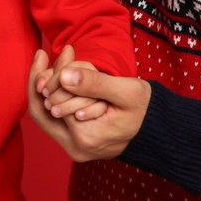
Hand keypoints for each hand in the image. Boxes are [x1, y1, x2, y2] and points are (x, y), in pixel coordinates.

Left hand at [26, 47, 149, 162]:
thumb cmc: (146, 109)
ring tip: (57, 63)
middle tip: (44, 54)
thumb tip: (64, 76)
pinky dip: (57, 96)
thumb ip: (94, 83)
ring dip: (49, 87)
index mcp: (85, 137)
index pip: (52, 100)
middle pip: (41, 110)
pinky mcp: (77, 143)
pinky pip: (57, 118)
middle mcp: (76, 148)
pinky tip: (63, 77)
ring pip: (46, 114)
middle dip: (42, 79)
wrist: (159, 131)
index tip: (49, 51)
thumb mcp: (125, 91)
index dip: (49, 74)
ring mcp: (76, 148)